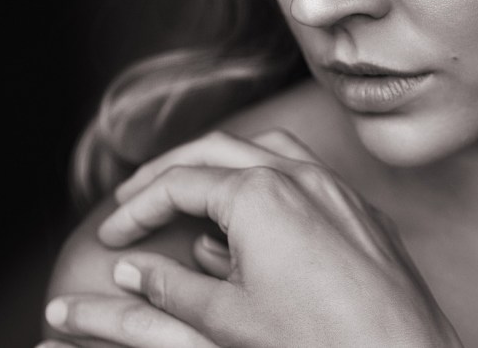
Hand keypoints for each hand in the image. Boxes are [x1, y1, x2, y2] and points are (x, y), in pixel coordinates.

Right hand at [44, 129, 461, 346]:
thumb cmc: (319, 343)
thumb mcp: (226, 319)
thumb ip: (172, 287)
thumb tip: (132, 269)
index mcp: (259, 194)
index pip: (178, 186)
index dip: (136, 210)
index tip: (112, 236)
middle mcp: (301, 177)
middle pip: (216, 150)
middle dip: (169, 172)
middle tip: (135, 198)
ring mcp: (339, 190)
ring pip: (268, 150)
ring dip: (223, 163)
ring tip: (193, 191)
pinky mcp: (364, 214)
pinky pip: (309, 177)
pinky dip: (270, 181)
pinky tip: (258, 219)